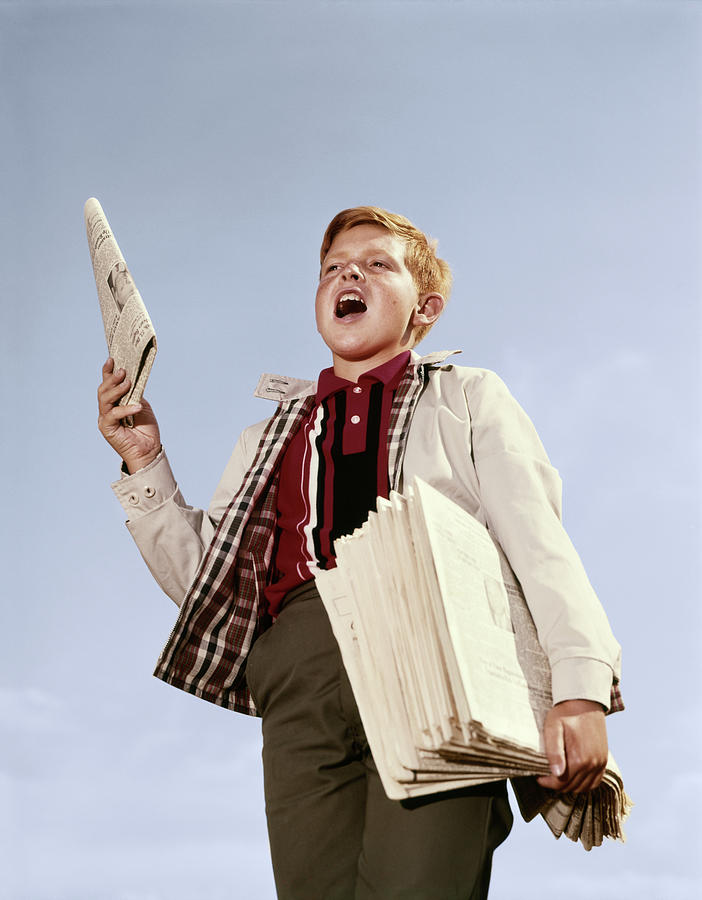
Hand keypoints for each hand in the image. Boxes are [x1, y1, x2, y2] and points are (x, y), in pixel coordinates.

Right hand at [97, 357, 160, 473]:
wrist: (149, 449)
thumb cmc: (145, 428)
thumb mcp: (141, 405)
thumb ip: (134, 393)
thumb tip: (132, 377)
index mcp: (114, 402)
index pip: (108, 384)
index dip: (108, 372)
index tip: (112, 359)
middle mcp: (106, 409)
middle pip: (103, 390)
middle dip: (112, 379)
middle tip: (123, 371)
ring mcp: (105, 419)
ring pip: (105, 400)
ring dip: (116, 390)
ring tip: (128, 383)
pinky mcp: (107, 428)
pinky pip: (113, 415)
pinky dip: (126, 409)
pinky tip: (137, 406)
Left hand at [537, 699, 607, 793]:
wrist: (584, 702)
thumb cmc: (565, 714)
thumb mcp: (553, 729)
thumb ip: (554, 752)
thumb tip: (557, 773)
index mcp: (579, 759)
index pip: (561, 783)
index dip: (547, 782)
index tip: (538, 776)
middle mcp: (592, 764)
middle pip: (572, 786)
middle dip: (557, 784)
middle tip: (546, 776)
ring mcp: (600, 763)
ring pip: (584, 787)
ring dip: (570, 786)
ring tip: (558, 777)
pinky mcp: (604, 759)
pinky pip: (596, 781)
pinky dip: (584, 784)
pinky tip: (574, 776)